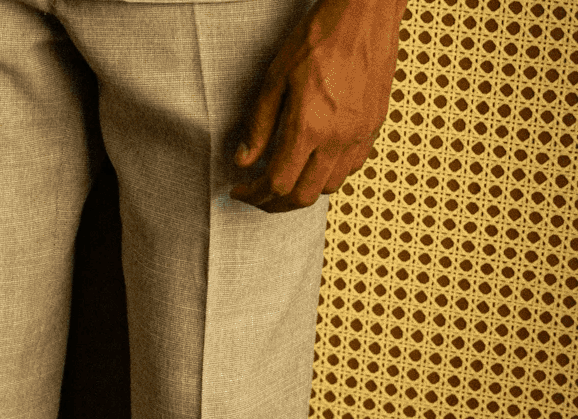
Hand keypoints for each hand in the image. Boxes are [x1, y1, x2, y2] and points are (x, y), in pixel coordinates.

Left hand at [230, 0, 407, 212]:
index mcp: (310, 127)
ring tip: (285, 180)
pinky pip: (351, 167)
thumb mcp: (276, 78)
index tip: (240, 190)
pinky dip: (329, 175)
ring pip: (329, 187)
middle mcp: (338, 138)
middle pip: (303, 196)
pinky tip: (314, 162)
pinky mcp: (373, 125)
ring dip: (303, 191)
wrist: (366, 10)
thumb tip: (243, 160)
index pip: (277, 183)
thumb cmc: (320, 36)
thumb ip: (259, 125)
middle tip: (258, 195)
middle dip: (275, 204)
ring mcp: (360, 134)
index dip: (254, 195)